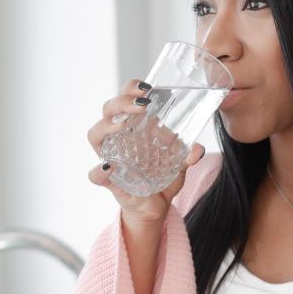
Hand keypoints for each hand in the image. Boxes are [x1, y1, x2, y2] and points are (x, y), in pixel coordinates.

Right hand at [87, 78, 204, 224]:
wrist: (156, 205)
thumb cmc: (163, 177)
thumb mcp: (180, 165)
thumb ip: (188, 156)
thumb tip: (198, 148)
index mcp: (133, 126)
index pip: (125, 98)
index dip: (131, 88)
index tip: (147, 88)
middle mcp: (117, 137)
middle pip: (108, 110)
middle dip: (121, 101)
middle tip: (141, 104)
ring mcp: (109, 157)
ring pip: (95, 134)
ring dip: (107, 125)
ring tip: (123, 125)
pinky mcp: (109, 181)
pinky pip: (95, 174)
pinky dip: (98, 170)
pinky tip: (109, 166)